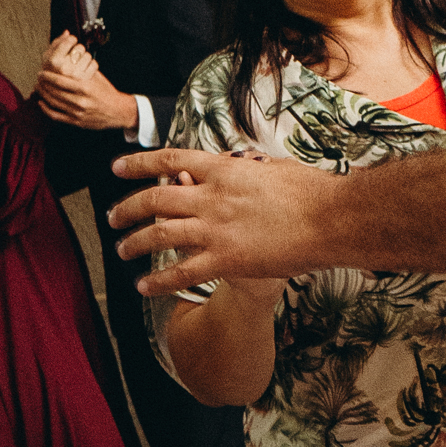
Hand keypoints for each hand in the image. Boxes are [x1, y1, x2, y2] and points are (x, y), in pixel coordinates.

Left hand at [36, 55, 139, 131]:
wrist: (119, 111)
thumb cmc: (106, 91)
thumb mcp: (96, 77)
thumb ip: (80, 70)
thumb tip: (64, 58)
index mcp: (85, 87)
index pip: (59, 80)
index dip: (47, 76)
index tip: (41, 72)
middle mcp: (80, 101)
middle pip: (54, 91)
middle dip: (42, 84)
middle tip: (38, 79)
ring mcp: (78, 113)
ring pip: (53, 103)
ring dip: (42, 94)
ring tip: (38, 87)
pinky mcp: (76, 122)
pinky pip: (56, 116)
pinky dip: (46, 109)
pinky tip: (41, 102)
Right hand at [38, 31, 98, 78]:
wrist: (67, 95)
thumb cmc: (56, 75)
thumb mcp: (50, 59)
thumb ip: (56, 44)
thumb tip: (67, 32)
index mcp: (52, 62)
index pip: (67, 41)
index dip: (71, 40)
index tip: (71, 41)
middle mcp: (63, 68)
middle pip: (79, 47)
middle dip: (79, 50)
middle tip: (75, 57)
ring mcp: (74, 75)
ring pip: (87, 55)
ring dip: (85, 58)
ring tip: (80, 65)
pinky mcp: (85, 80)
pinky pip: (94, 63)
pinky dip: (92, 65)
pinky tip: (86, 71)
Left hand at [109, 147, 335, 292]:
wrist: (332, 219)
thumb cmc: (314, 192)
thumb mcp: (274, 168)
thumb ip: (248, 170)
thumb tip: (239, 166)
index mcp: (224, 169)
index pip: (170, 161)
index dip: (138, 164)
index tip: (118, 168)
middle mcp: (212, 196)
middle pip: (155, 199)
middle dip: (127, 208)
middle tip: (113, 217)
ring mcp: (216, 228)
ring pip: (159, 234)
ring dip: (134, 242)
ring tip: (121, 249)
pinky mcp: (226, 259)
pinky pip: (182, 271)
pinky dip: (158, 280)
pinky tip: (143, 286)